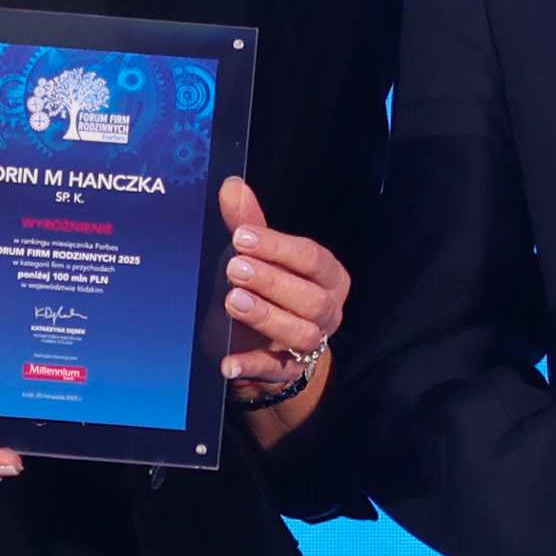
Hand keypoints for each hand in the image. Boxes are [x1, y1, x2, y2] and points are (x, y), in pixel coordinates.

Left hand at [218, 177, 346, 407]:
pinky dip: (251, 367)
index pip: (311, 258)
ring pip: (301, 334)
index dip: (278, 248)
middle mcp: (328, 310)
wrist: (263, 341)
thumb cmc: (266, 286)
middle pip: (311, 298)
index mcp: (327, 275)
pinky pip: (274, 371)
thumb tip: (230, 184)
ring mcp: (311, 343)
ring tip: (233, 301)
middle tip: (233, 268)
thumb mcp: (257, 254)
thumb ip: (247, 223)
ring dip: (267, 317)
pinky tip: (227, 362)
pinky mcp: (287, 371)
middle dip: (272, 282)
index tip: (242, 237)